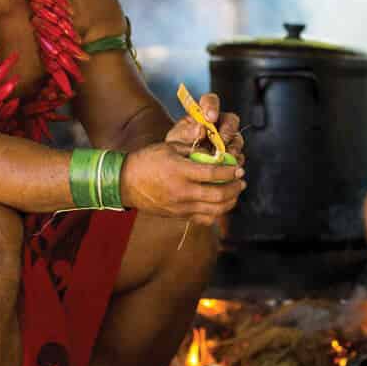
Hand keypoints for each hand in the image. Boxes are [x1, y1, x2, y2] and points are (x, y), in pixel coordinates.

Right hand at [122, 141, 245, 223]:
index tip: (238, 167)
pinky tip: (222, 203)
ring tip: (236, 191)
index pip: (213, 173)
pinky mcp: (179, 215)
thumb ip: (194, 149)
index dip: (230, 171)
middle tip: (241, 180)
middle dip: (235, 187)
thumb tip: (216, 152)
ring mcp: (181, 206)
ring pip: (215, 210)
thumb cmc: (148, 160)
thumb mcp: (170, 146)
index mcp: (180, 171)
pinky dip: (217, 212)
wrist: (125, 182)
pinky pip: (205, 219)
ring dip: (231, 201)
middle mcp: (182, 191)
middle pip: (218, 195)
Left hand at [165, 92, 244, 165]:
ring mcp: (228, 139)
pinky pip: (238, 157)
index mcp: (203, 113)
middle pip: (231, 120)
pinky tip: (225, 168)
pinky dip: (233, 163)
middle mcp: (219, 123)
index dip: (212, 107)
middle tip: (220, 141)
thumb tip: (200, 129)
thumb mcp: (176, 138)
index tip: (210, 117)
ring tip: (221, 159)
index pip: (210, 101)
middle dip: (227, 131)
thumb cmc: (178, 145)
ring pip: (237, 140)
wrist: (179, 164)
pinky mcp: (232, 154)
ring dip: (231, 149)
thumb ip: (186, 132)